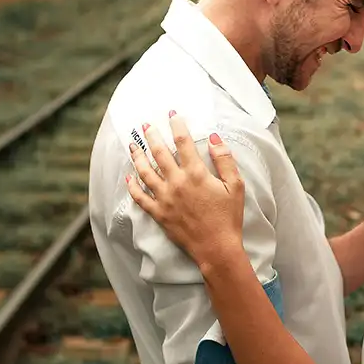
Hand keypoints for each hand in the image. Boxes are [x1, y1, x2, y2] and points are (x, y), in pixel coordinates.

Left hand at [125, 112, 243, 266]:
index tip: (172, 114)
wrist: (217, 248)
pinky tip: (129, 176)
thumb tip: (215, 137)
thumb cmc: (228, 217)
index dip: (176, 125)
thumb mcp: (235, 186)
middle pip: (159, 153)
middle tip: (146, 125)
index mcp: (196, 174)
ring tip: (132, 145)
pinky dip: (132, 185)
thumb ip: (225, 160)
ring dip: (137, 156)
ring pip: (145, 172)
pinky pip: (140, 197)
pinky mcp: (158, 213)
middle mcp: (177, 183)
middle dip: (152, 136)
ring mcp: (165, 198)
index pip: (183, 142)